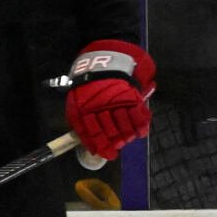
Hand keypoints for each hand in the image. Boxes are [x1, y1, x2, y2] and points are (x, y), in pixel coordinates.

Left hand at [65, 39, 154, 159]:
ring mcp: (118, 101)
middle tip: (117, 148)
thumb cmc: (88, 87)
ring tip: (127, 140)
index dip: (100, 146)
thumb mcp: (76, 103)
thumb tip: (85, 142)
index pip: (92, 133)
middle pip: (110, 131)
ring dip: (126, 136)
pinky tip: (141, 133)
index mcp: (85, 109)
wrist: (104, 61)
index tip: (106, 154)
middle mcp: (101, 107)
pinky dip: (141, 125)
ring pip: (124, 125)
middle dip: (114, 142)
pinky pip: (138, 114)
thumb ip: (79, 122)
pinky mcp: (132, 96)